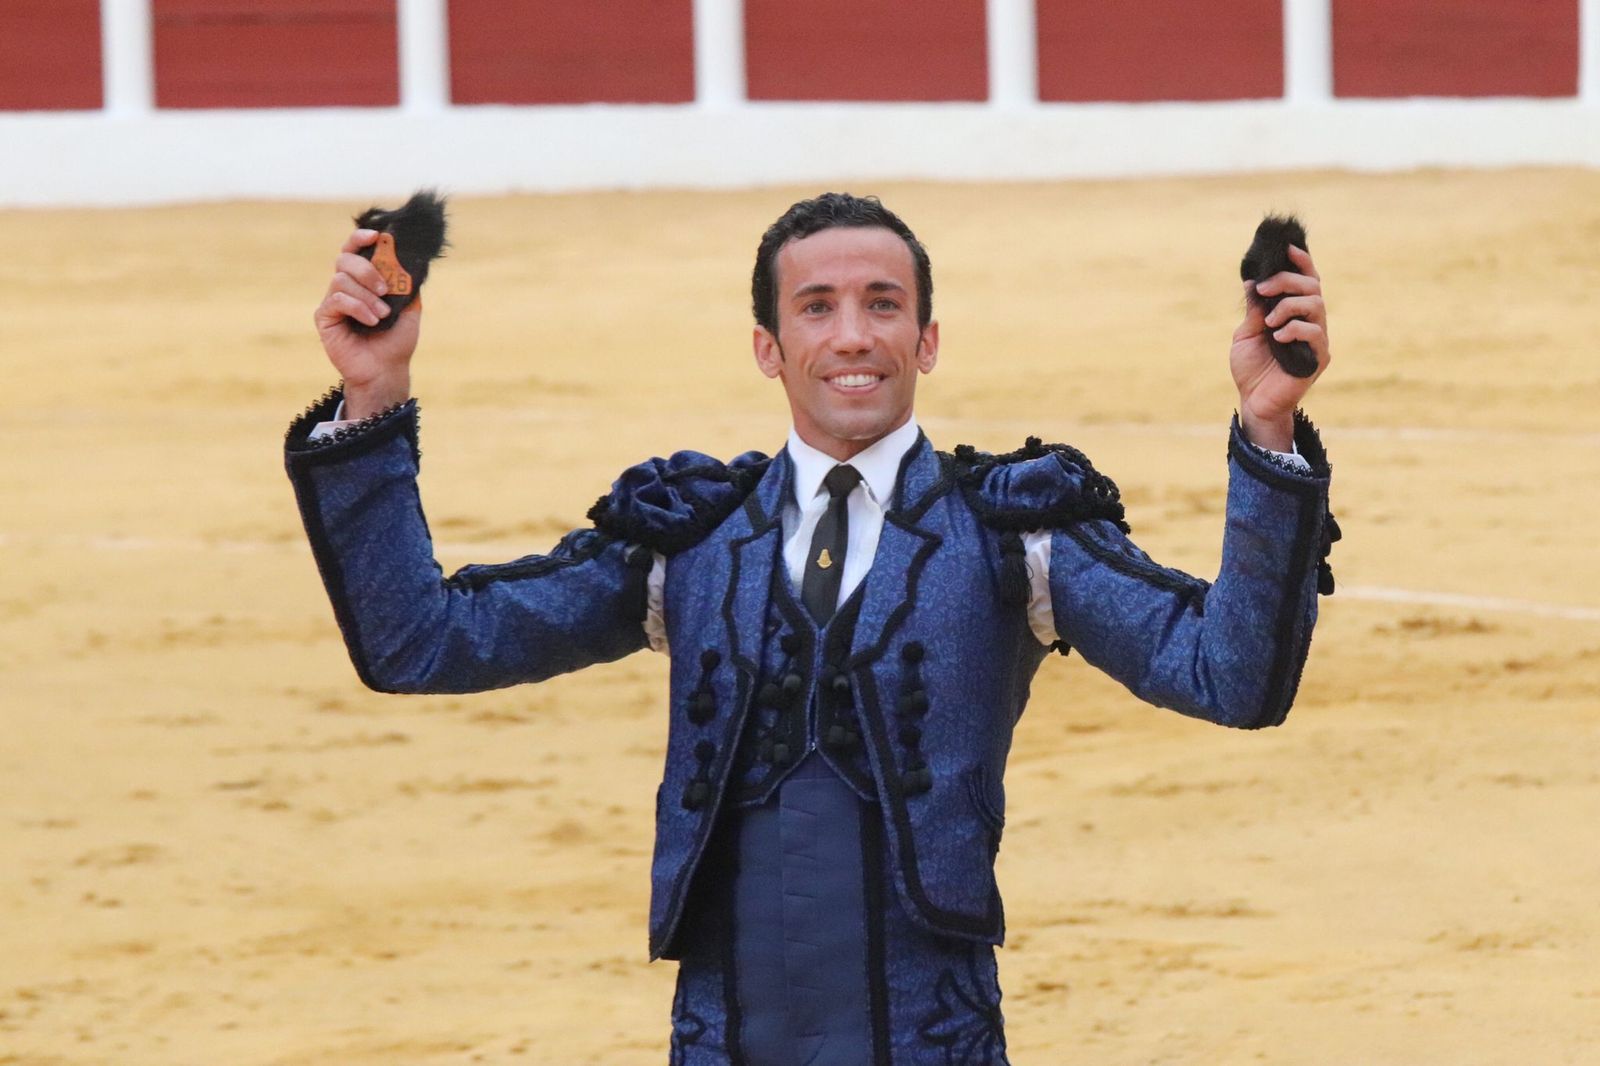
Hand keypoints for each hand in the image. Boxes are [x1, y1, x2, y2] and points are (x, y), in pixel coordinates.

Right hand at [313, 228, 421, 418]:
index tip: (377, 235)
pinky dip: (358, 307)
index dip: (361, 238)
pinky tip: (372, 321)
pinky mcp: (324, 316)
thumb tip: (410, 260)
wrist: (386, 370)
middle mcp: (345, 286)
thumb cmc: (396, 341)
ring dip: (366, 296)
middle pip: (345, 258)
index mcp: (363, 280)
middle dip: (367, 269)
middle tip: (384, 289)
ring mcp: (333, 300)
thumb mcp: (410, 309)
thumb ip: (407, 284)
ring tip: (382, 315)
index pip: (355, 250)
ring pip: (341, 279)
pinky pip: (337, 299)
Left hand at [1229, 244, 1330, 451]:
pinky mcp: (1318, 357)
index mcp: (1293, 312)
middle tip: (1263, 288)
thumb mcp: (1245, 334)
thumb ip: (1254, 310)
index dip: (1301, 261)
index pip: (1305, 280)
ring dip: (1289, 305)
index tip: (1288, 247)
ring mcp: (1316, 339)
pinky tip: (1278, 337)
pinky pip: (1315, 333)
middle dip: (1287, 280)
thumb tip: (1251, 283)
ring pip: (1316, 304)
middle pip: (1312, 286)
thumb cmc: (1251, 368)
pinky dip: (1295, 329)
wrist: (1253, 401)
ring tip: (1268, 321)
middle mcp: (1309, 321)